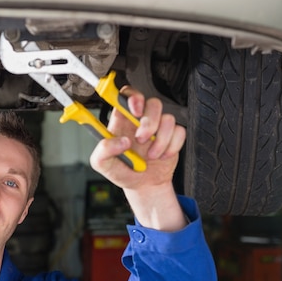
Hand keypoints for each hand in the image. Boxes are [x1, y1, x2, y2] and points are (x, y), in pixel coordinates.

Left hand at [89, 86, 186, 230]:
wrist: (143, 185)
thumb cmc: (121, 171)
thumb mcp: (102, 164)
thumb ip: (103, 150)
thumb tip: (121, 141)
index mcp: (121, 120)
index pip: (127, 95)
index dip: (133, 97)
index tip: (135, 110)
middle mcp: (140, 120)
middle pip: (152, 103)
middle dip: (149, 123)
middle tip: (141, 140)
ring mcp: (158, 127)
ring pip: (168, 118)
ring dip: (161, 141)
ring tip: (151, 155)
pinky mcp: (172, 135)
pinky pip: (179, 132)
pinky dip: (172, 147)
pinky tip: (162, 156)